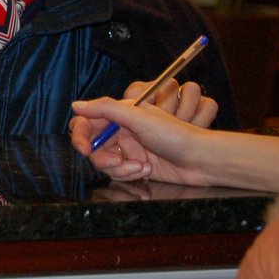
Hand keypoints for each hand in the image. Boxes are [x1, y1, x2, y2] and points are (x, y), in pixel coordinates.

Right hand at [68, 80, 213, 183]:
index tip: (85, 148)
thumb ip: (105, 109)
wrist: (202, 160)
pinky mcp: (136, 166)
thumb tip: (75, 105)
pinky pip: (119, 173)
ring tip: (142, 167)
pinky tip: (148, 170)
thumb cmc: (175, 135)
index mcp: (120, 115)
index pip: (87, 123)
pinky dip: (130, 174)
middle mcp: (122, 132)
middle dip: (104, 158)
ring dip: (120, 168)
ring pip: (106, 163)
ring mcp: (129, 150)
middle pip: (94, 147)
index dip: (81, 135)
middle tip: (118, 162)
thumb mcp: (139, 117)